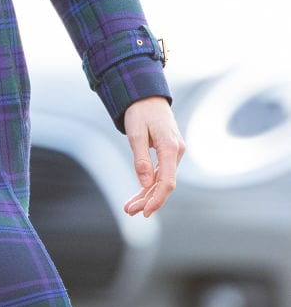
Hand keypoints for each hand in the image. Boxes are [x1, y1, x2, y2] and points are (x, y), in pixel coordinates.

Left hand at [122, 96, 185, 217]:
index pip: (167, 181)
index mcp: (170, 147)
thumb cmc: (140, 111)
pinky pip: (161, 172)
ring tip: (129, 207)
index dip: (157, 199)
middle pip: (165, 184)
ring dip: (147, 194)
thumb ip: (141, 159)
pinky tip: (139, 194)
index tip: (145, 212)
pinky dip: (150, 183)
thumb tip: (146, 184)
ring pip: (162, 180)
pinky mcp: (168, 152)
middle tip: (129, 211)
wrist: (147, 94)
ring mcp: (174, 152)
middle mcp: (176, 151)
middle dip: (148, 200)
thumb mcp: (136, 134)